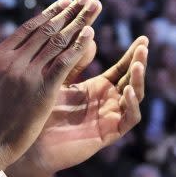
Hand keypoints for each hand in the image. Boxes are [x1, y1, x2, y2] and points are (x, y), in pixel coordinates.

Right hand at [0, 0, 98, 174]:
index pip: (30, 27)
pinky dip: (78, 47)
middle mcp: (14, 60)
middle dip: (71, 12)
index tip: (68, 2)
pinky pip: (64, 63)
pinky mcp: (42, 91)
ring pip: (58, 42)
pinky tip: (91, 35)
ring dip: (79, 23)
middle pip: (48, 29)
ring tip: (95, 8)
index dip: (51, 13)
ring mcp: (28, 74)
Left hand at [5, 36, 148, 176]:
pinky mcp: (108, 133)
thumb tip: (87, 33)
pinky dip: (131, 104)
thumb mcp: (58, 80)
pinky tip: (127, 90)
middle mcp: (108, 102)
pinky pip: (129, 119)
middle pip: (132, 80)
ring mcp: (110, 118)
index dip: (133, 54)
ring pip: (135, 97)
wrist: (32, 143)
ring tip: (137, 64)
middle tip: (143, 46)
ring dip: (138, 81)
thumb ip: (73, 60)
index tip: (142, 39)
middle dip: (139, 62)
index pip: (122, 68)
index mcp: (98, 88)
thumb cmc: (42, 112)